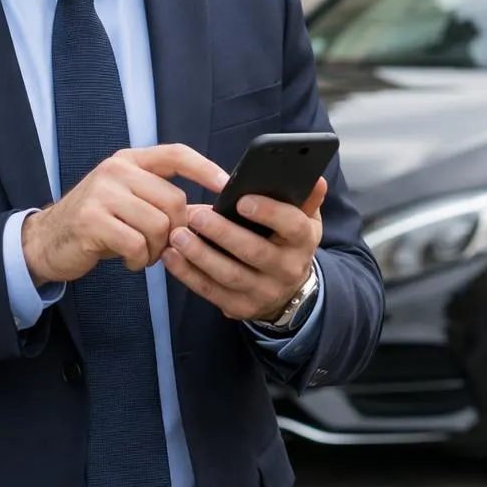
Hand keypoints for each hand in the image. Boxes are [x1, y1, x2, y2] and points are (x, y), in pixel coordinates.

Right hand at [21, 144, 228, 286]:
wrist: (46, 241)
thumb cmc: (98, 223)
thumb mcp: (130, 202)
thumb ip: (164, 201)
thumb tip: (212, 212)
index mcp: (130, 160)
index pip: (176, 154)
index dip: (205, 169)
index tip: (227, 185)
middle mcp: (116, 170)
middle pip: (174, 200)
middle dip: (177, 231)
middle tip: (163, 246)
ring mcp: (102, 193)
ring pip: (158, 224)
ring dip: (157, 249)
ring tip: (143, 254)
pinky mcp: (91, 220)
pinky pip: (136, 244)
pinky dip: (139, 260)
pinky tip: (129, 261)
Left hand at [160, 177, 327, 322]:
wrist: (288, 289)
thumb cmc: (288, 242)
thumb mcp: (304, 220)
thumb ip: (305, 198)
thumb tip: (315, 177)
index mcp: (303, 241)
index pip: (292, 225)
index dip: (268, 212)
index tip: (241, 199)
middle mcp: (288, 270)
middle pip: (255, 252)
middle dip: (223, 233)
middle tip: (196, 215)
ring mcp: (264, 292)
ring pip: (230, 275)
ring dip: (200, 255)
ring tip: (178, 235)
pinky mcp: (240, 308)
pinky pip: (211, 292)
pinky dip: (188, 274)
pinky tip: (171, 257)